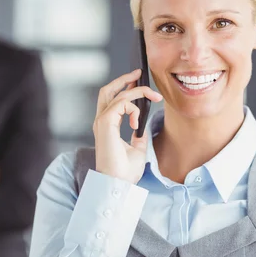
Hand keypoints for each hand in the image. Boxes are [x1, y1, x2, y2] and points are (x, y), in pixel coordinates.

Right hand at [93, 69, 162, 183]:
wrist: (118, 183)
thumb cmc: (124, 171)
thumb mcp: (137, 149)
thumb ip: (138, 135)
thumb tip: (143, 127)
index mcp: (107, 126)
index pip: (112, 100)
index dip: (125, 89)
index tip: (139, 83)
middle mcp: (102, 121)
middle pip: (108, 90)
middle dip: (123, 79)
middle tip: (138, 73)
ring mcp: (102, 121)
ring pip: (118, 94)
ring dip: (138, 91)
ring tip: (154, 96)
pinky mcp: (105, 122)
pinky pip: (122, 103)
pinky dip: (134, 108)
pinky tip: (137, 122)